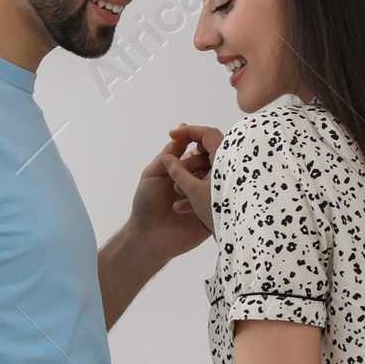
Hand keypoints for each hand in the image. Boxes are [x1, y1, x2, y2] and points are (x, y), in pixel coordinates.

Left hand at [124, 123, 221, 261]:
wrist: (147, 236)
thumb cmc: (146, 204)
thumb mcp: (154, 172)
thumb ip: (170, 153)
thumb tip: (183, 126)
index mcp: (188, 171)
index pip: (202, 152)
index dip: (199, 146)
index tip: (191, 145)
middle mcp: (201, 183)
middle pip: (213, 164)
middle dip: (198, 165)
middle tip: (182, 174)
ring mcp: (209, 200)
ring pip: (218, 182)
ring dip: (198, 182)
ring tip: (176, 192)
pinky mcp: (214, 217)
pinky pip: (218, 204)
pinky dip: (204, 200)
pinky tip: (186, 203)